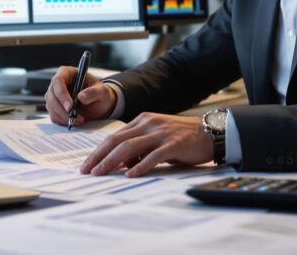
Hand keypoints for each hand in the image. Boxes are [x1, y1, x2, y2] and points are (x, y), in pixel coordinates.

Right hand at [44, 67, 115, 126]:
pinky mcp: (55, 108)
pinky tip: (75, 121)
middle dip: (62, 109)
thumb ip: (94, 92)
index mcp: (68, 73)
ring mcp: (55, 96)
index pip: (58, 80)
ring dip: (64, 116)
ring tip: (80, 119)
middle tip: (74, 117)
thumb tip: (81, 97)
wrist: (99, 105)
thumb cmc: (100, 94)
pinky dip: (63, 121)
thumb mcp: (103, 91)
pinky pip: (54, 116)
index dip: (62, 93)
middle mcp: (58, 84)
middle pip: (51, 95)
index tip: (70, 106)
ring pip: (51, 107)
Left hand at [80, 113, 211, 176]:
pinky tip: (130, 174)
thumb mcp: (157, 138)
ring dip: (112, 161)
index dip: (98, 151)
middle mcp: (148, 124)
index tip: (87, 164)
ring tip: (100, 173)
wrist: (210, 131)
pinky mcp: (173, 144)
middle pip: (116, 140)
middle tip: (86, 170)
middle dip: (98, 156)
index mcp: (142, 120)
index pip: (114, 136)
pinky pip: (152, 156)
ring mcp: (160, 133)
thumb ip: (139, 148)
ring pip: (129, 147)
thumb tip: (121, 165)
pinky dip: (139, 166)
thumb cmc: (182, 137)